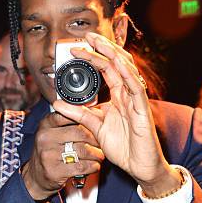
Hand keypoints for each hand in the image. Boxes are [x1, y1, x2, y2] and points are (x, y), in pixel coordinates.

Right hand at [22, 112, 103, 199]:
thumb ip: (67, 121)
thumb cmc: (49, 152)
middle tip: (103, 142)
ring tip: (100, 155)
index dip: (88, 120)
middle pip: (80, 132)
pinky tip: (94, 165)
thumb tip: (93, 114)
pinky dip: (92, 166)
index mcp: (46, 124)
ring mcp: (48, 154)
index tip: (97, 125)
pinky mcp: (54, 171)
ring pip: (82, 150)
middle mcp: (45, 137)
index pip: (70, 115)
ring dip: (96, 154)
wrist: (36, 176)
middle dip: (96, 139)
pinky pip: (81, 166)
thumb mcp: (52, 132)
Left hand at [52, 32, 181, 196]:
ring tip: (99, 42)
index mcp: (118, 96)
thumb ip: (78, 114)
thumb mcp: (94, 128)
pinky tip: (117, 63)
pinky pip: (137, 88)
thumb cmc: (123, 147)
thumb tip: (58, 103)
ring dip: (113, 54)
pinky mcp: (143, 110)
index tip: (76, 49)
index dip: (93, 56)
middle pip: (117, 63)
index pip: (106, 69)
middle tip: (87, 35)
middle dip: (103, 47)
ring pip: (127, 70)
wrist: (139, 167)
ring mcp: (136, 100)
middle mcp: (128, 94)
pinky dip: (127, 74)